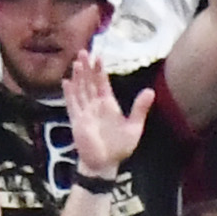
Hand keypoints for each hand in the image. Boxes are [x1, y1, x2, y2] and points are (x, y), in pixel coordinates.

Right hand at [60, 44, 145, 179]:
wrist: (105, 163)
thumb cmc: (119, 147)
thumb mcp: (134, 127)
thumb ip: (140, 108)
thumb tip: (150, 91)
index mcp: (108, 104)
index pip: (102, 83)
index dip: (100, 70)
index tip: (98, 57)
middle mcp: (95, 105)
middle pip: (89, 82)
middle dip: (87, 67)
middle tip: (83, 52)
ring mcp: (85, 111)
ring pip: (80, 89)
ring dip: (78, 76)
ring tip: (76, 62)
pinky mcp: (77, 120)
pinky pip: (71, 104)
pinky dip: (69, 93)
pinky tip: (66, 82)